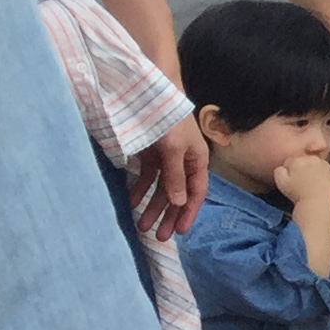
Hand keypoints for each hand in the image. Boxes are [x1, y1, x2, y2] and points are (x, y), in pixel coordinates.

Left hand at [130, 114, 208, 238]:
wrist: (152, 92)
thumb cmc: (169, 120)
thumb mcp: (174, 149)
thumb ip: (175, 176)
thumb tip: (178, 203)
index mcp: (197, 161)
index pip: (196, 193)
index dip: (188, 213)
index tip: (180, 232)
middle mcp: (184, 162)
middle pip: (177, 195)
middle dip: (168, 216)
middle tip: (158, 237)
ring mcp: (167, 159)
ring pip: (162, 189)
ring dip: (152, 207)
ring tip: (141, 225)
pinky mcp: (151, 154)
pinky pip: (147, 177)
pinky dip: (140, 190)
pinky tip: (132, 201)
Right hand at [273, 152, 329, 209]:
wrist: (316, 202)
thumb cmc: (296, 193)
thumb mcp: (280, 182)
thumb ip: (279, 171)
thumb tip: (282, 167)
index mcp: (297, 160)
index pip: (290, 161)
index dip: (289, 171)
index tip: (291, 180)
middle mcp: (311, 158)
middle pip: (303, 160)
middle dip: (301, 168)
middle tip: (301, 181)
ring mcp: (323, 164)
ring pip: (313, 163)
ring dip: (311, 169)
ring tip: (310, 183)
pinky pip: (323, 169)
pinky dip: (321, 173)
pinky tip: (318, 183)